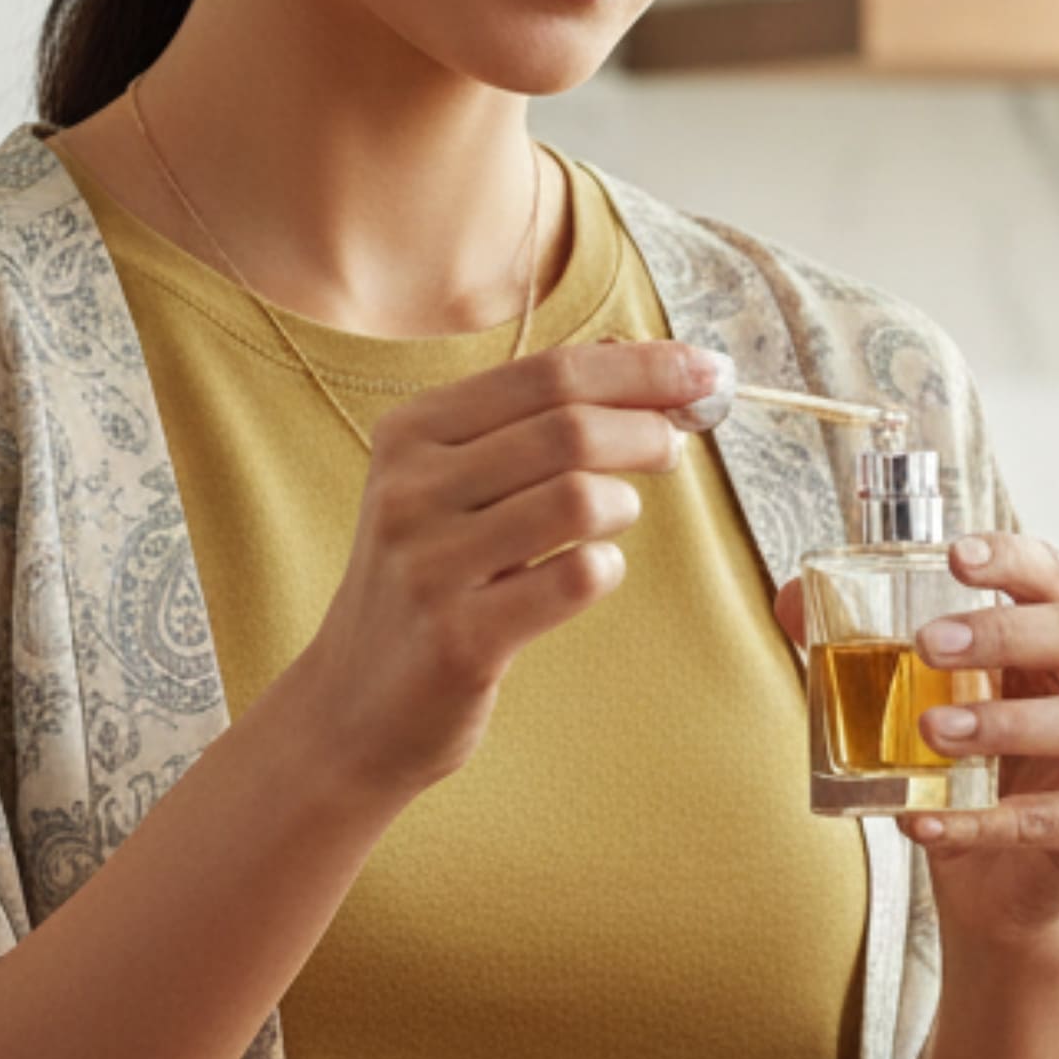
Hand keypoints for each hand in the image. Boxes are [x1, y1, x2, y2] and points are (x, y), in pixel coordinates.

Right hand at [280, 338, 725, 805]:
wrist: (351, 708)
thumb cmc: (429, 583)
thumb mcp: (455, 485)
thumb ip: (536, 419)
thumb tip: (636, 350)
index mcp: (412, 433)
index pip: (547, 373)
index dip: (642, 368)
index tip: (707, 370)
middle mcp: (411, 489)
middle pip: (570, 428)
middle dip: (648, 430)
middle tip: (674, 449)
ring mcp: (431, 565)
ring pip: (578, 498)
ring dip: (624, 503)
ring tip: (615, 518)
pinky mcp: (461, 638)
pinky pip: (575, 579)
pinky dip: (605, 569)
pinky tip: (589, 574)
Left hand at [778, 530, 1058, 955]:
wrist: (1008, 888)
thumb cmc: (978, 773)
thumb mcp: (935, 701)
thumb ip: (871, 650)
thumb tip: (792, 599)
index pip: (1057, 580)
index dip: (1012, 560)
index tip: (954, 556)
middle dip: (1001, 634)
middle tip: (926, 644)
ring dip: (1001, 724)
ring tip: (931, 731)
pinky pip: (1049, 823)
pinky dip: (980, 823)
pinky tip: (924, 822)